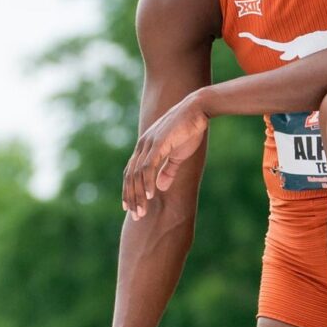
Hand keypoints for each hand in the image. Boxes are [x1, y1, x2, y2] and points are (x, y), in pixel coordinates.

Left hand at [122, 95, 208, 219]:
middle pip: (130, 176)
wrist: (197, 109)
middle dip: (132, 198)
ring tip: (142, 211)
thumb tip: (160, 187)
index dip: (129, 191)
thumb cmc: (189, 129)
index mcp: (145, 147)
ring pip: (137, 174)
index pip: (131, 173)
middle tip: (136, 216)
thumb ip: (168, 170)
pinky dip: (147, 182)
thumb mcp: (178, 154)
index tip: (130, 208)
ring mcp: (148, 144)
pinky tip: (150, 196)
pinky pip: (148, 167)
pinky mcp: (158, 143)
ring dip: (138, 195)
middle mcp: (142, 145)